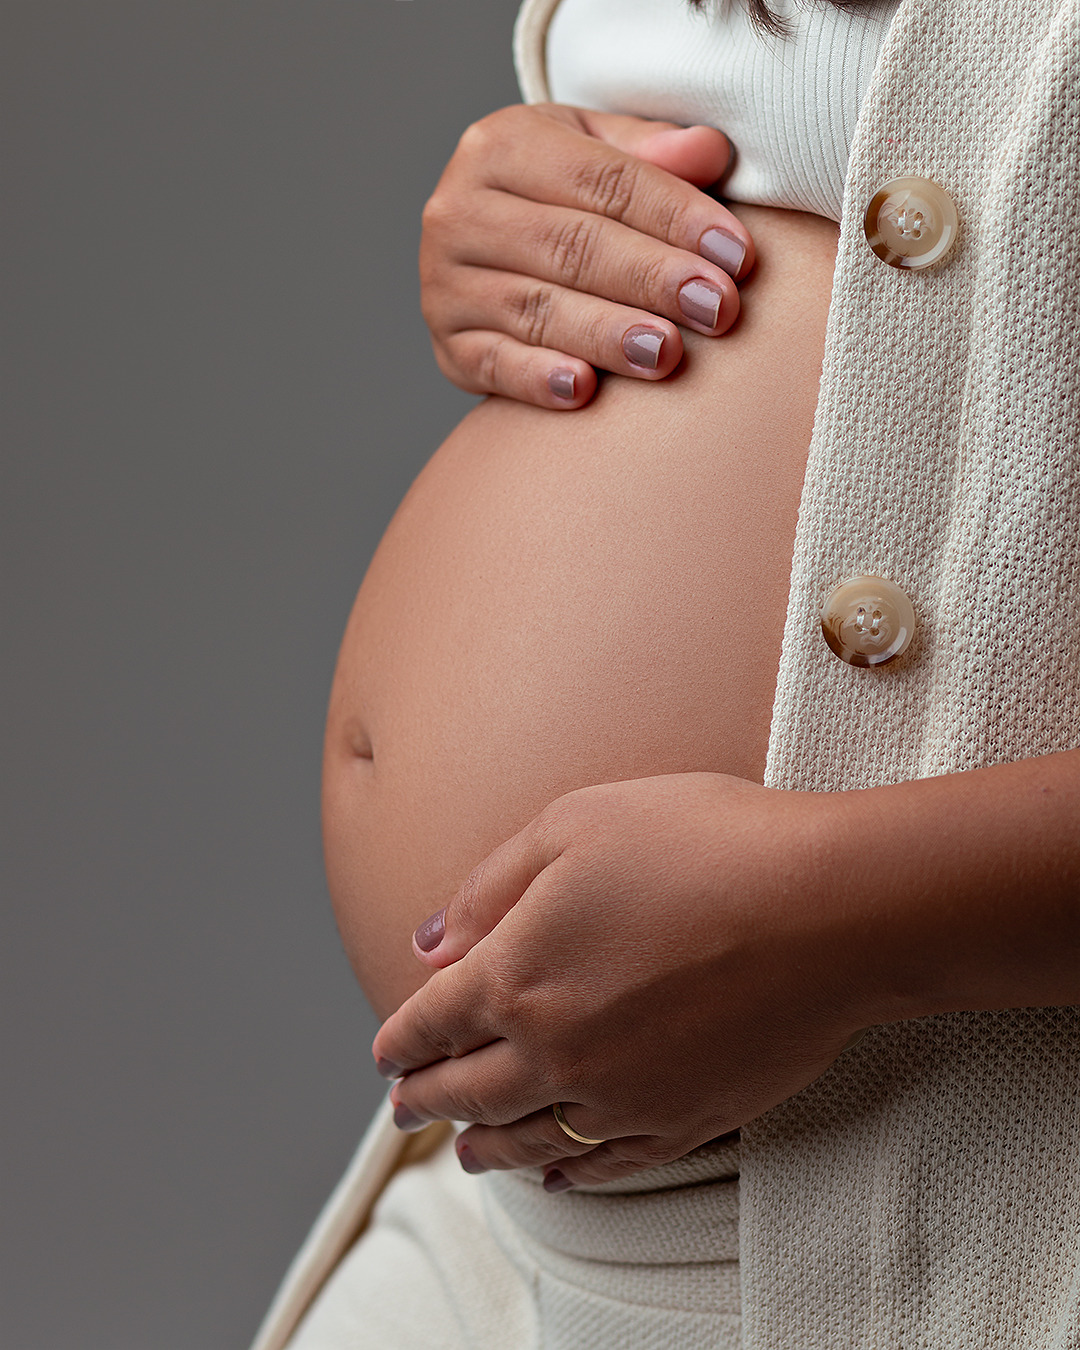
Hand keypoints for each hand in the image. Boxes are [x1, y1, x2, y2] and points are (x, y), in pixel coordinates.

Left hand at [372, 774, 872, 1187]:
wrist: (826, 907)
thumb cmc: (702, 845)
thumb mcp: (573, 826)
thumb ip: (490, 888)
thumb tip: (430, 944)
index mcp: (515, 976)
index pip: (429, 1024)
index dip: (398, 1040)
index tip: (384, 1054)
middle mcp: (553, 1051)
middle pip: (465, 1092)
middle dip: (424, 1100)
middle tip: (403, 1109)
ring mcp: (619, 1097)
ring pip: (527, 1142)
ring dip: (484, 1149)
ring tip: (466, 1154)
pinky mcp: (684, 1122)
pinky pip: (607, 1166)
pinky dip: (570, 1175)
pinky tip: (559, 1176)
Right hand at [419, 103, 754, 409]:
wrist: (488, 248)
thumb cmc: (563, 196)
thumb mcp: (599, 152)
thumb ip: (653, 153)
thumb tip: (712, 153)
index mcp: (501, 145)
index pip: (600, 179)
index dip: (674, 215)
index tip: (737, 254)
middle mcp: (459, 210)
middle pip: (570, 246)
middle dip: (651, 279)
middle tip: (716, 308)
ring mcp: (444, 283)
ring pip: (536, 309)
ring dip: (607, 333)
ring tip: (667, 353)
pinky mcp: (447, 345)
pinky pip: (494, 364)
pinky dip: (538, 379)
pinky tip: (584, 391)